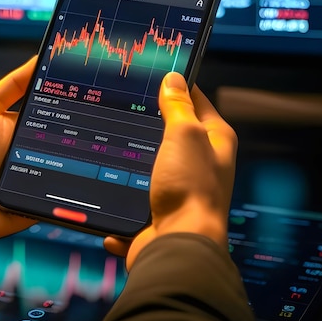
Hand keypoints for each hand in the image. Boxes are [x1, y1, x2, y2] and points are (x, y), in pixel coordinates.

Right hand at [104, 72, 236, 269]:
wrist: (178, 247)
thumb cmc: (189, 188)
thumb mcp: (184, 134)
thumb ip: (178, 105)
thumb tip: (174, 78)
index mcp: (214, 141)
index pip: (197, 101)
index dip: (177, 85)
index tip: (155, 73)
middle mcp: (202, 163)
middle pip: (172, 132)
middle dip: (149, 121)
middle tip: (122, 103)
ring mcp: (180, 188)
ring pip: (151, 163)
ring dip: (131, 159)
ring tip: (108, 139)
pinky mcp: (159, 211)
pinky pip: (134, 198)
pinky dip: (121, 196)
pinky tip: (107, 185)